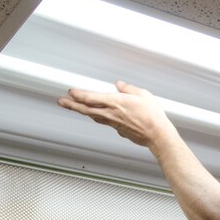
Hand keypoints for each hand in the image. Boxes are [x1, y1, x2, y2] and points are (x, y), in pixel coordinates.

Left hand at [57, 81, 175, 148]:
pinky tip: (100, 116)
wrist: (157, 135)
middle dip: (72, 105)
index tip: (71, 91)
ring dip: (83, 112)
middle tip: (61, 102)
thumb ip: (129, 88)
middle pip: (86, 109)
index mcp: (114, 102)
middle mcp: (111, 114)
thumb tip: (121, 85)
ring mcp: (114, 124)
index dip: (78, 94)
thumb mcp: (143, 94)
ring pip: (94, 117)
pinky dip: (100, 117)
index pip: (90, 97)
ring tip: (75, 108)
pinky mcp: (119, 130)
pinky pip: (106, 122)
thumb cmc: (152, 117)